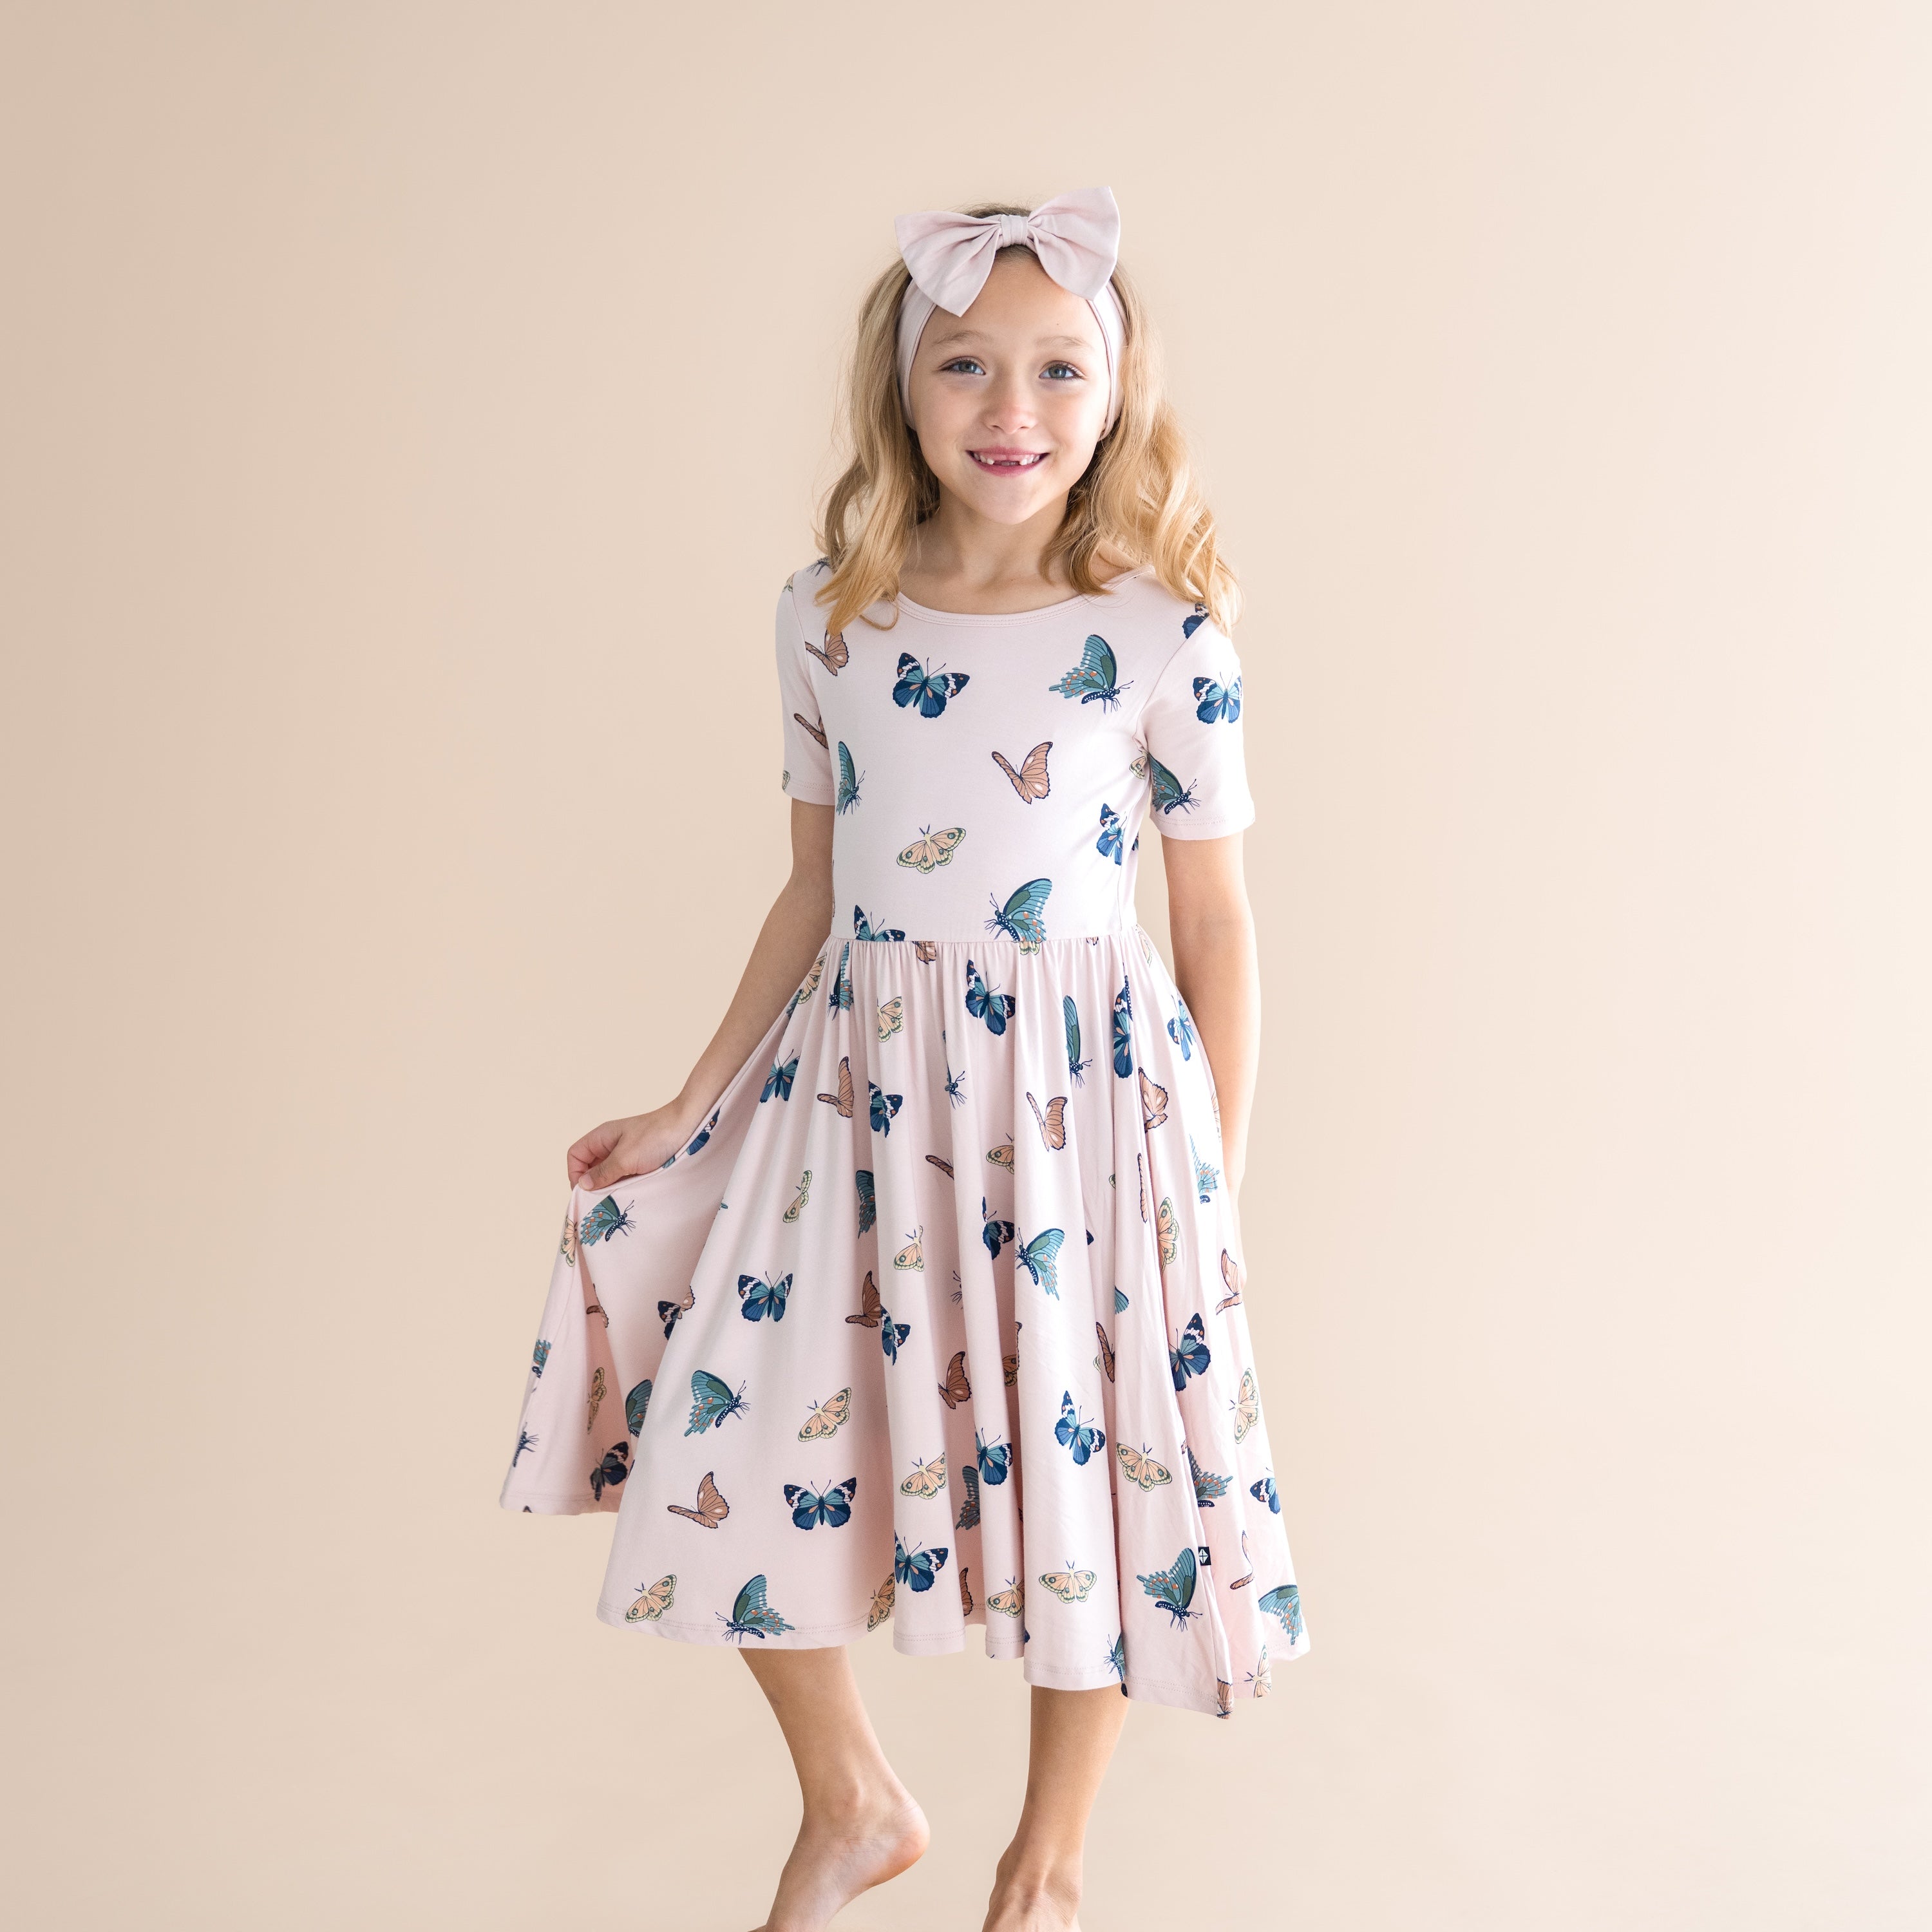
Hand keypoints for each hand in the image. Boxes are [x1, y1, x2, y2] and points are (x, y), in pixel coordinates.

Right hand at [569, 1098, 707, 1190]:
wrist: (689, 1127)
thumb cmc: (656, 1137)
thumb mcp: (625, 1158)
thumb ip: (603, 1172)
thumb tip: (583, 1185)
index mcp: (602, 1137)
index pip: (575, 1155)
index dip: (574, 1173)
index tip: (585, 1191)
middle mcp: (611, 1145)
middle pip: (589, 1167)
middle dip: (592, 1185)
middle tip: (599, 1203)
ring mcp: (626, 1154)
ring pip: (608, 1175)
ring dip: (609, 1188)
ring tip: (615, 1201)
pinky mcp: (640, 1163)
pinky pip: (624, 1177)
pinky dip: (624, 1187)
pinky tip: (630, 1196)